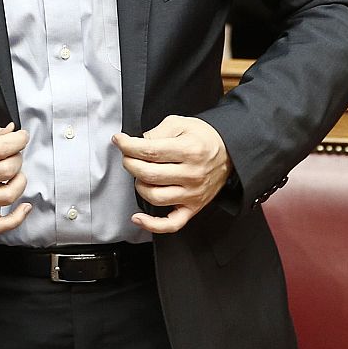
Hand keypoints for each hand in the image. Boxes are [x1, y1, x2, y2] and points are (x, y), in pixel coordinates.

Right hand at [0, 120, 32, 234]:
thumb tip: (13, 132)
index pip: (1, 148)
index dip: (19, 140)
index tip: (22, 137)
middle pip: (8, 170)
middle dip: (18, 158)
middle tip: (13, 154)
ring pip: (8, 195)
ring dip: (19, 181)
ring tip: (14, 174)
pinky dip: (16, 218)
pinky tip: (23, 206)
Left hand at [113, 115, 230, 234]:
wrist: (229, 152)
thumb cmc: (204, 138)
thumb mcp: (181, 123)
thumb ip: (157, 132)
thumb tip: (137, 143)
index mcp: (189, 150)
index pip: (150, 151)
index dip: (128, 146)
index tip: (119, 141)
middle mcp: (192, 174)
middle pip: (149, 174)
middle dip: (130, 163)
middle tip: (127, 156)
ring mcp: (193, 194)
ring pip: (155, 197)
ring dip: (139, 185)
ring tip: (140, 175)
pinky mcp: (193, 208)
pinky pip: (172, 223)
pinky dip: (153, 225)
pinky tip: (139, 218)